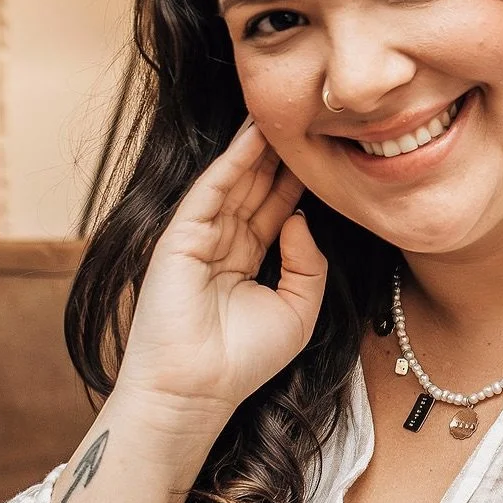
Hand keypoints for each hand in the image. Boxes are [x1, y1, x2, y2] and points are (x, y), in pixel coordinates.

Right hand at [113, 119, 328, 414]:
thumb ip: (309, 264)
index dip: (296, 181)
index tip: (323, 151)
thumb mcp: (298, 311)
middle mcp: (221, 245)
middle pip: (255, 189)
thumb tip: (300, 218)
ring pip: (233, 183)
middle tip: (305, 117)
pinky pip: (210, 191)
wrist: (197, 390)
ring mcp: (198, 239)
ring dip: (257, 148)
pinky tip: (253, 137)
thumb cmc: (244, 361)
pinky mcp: (179, 237)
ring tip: (281, 112)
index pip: (274, 209)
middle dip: (279, 155)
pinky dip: (231, 162)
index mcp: (246, 263)